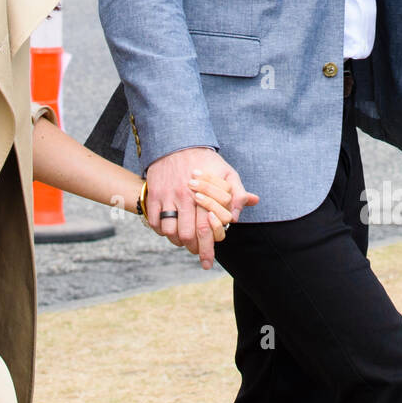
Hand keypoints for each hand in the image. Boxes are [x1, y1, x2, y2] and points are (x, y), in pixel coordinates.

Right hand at [143, 147, 255, 264]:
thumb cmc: (205, 160)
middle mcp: (186, 196)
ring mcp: (168, 195)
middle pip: (189, 234)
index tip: (209, 260)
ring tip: (184, 242)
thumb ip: (238, 192)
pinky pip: (155, 221)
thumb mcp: (226, 172)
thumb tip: (247, 208)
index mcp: (205, 193)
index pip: (207, 228)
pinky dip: (161, 231)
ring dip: (177, 241)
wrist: (176, 141)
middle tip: (198, 254)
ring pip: (170, 231)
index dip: (209, 248)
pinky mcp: (154, 193)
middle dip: (194, 249)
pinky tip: (169, 230)